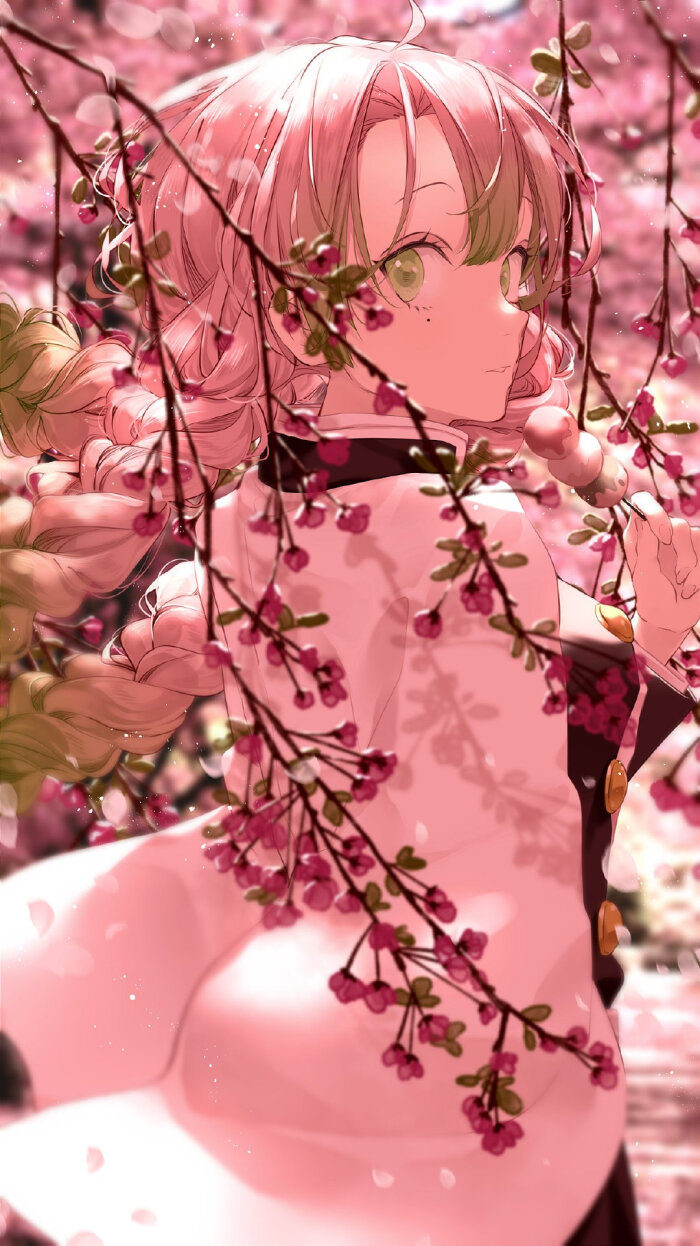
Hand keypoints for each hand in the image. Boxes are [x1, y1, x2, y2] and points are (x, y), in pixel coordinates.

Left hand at [622, 491, 699, 640]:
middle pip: (673, 521)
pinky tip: (691, 586)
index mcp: (639, 534)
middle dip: (678, 550)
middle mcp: (660, 533)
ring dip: (688, 564)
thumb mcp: (645, 573)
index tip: (662, 536)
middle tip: (676, 575)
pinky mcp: (699, 550)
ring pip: (691, 533)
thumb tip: (647, 518)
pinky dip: (697, 571)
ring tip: (682, 584)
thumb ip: (646, 545)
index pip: (642, 502)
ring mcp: (681, 541)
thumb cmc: (652, 596)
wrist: (672, 618)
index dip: (654, 512)